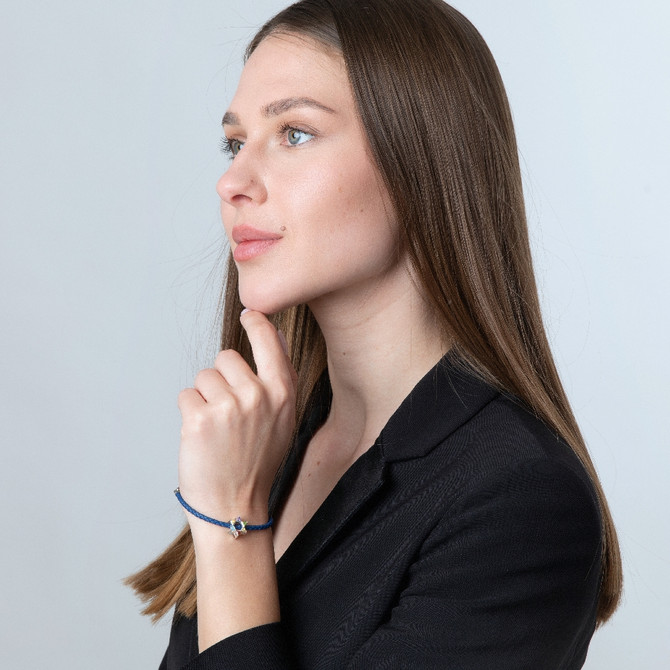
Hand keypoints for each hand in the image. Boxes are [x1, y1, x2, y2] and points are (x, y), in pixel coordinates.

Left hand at [176, 310, 296, 527]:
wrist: (236, 506)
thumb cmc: (258, 462)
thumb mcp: (283, 419)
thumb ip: (280, 377)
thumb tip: (274, 334)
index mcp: (283, 393)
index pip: (268, 340)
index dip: (256, 323)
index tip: (250, 314)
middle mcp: (258, 395)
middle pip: (226, 357)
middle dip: (222, 379)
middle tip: (230, 414)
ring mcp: (228, 406)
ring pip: (204, 377)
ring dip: (204, 398)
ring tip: (217, 429)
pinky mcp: (199, 419)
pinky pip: (186, 395)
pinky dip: (189, 413)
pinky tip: (203, 437)